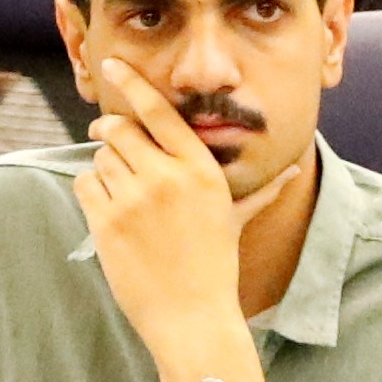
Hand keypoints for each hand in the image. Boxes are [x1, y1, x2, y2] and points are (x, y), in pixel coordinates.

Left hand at [69, 59, 249, 381]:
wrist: (192, 318)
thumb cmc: (216, 268)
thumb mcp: (236, 221)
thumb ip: (260, 190)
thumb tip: (295, 171)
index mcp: (200, 169)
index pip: (159, 111)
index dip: (132, 83)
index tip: (112, 63)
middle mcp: (167, 176)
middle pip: (121, 128)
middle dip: (109, 129)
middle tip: (106, 134)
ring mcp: (134, 199)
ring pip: (101, 157)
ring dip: (104, 168)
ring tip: (122, 194)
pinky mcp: (107, 222)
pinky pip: (85, 184)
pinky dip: (91, 192)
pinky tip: (109, 211)